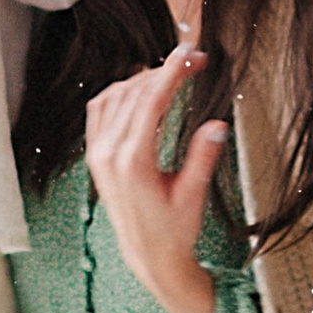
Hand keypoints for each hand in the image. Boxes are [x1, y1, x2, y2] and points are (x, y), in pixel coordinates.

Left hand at [84, 43, 227, 312]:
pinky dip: (120, 93)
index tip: (190, 55)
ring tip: (171, 74)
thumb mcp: (193, 196)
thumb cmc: (173, 231)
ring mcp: (98, 154)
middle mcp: (109, 154)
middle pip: (133, 94)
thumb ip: (202, 159)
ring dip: (140, 80)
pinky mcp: (96, 156)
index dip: (172, 73)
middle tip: (191, 61)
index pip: (151, 103)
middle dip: (163, 71)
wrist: (148, 257)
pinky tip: (140, 91)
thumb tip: (217, 126)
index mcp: (133, 163)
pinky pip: (100, 110)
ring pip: (113, 97)